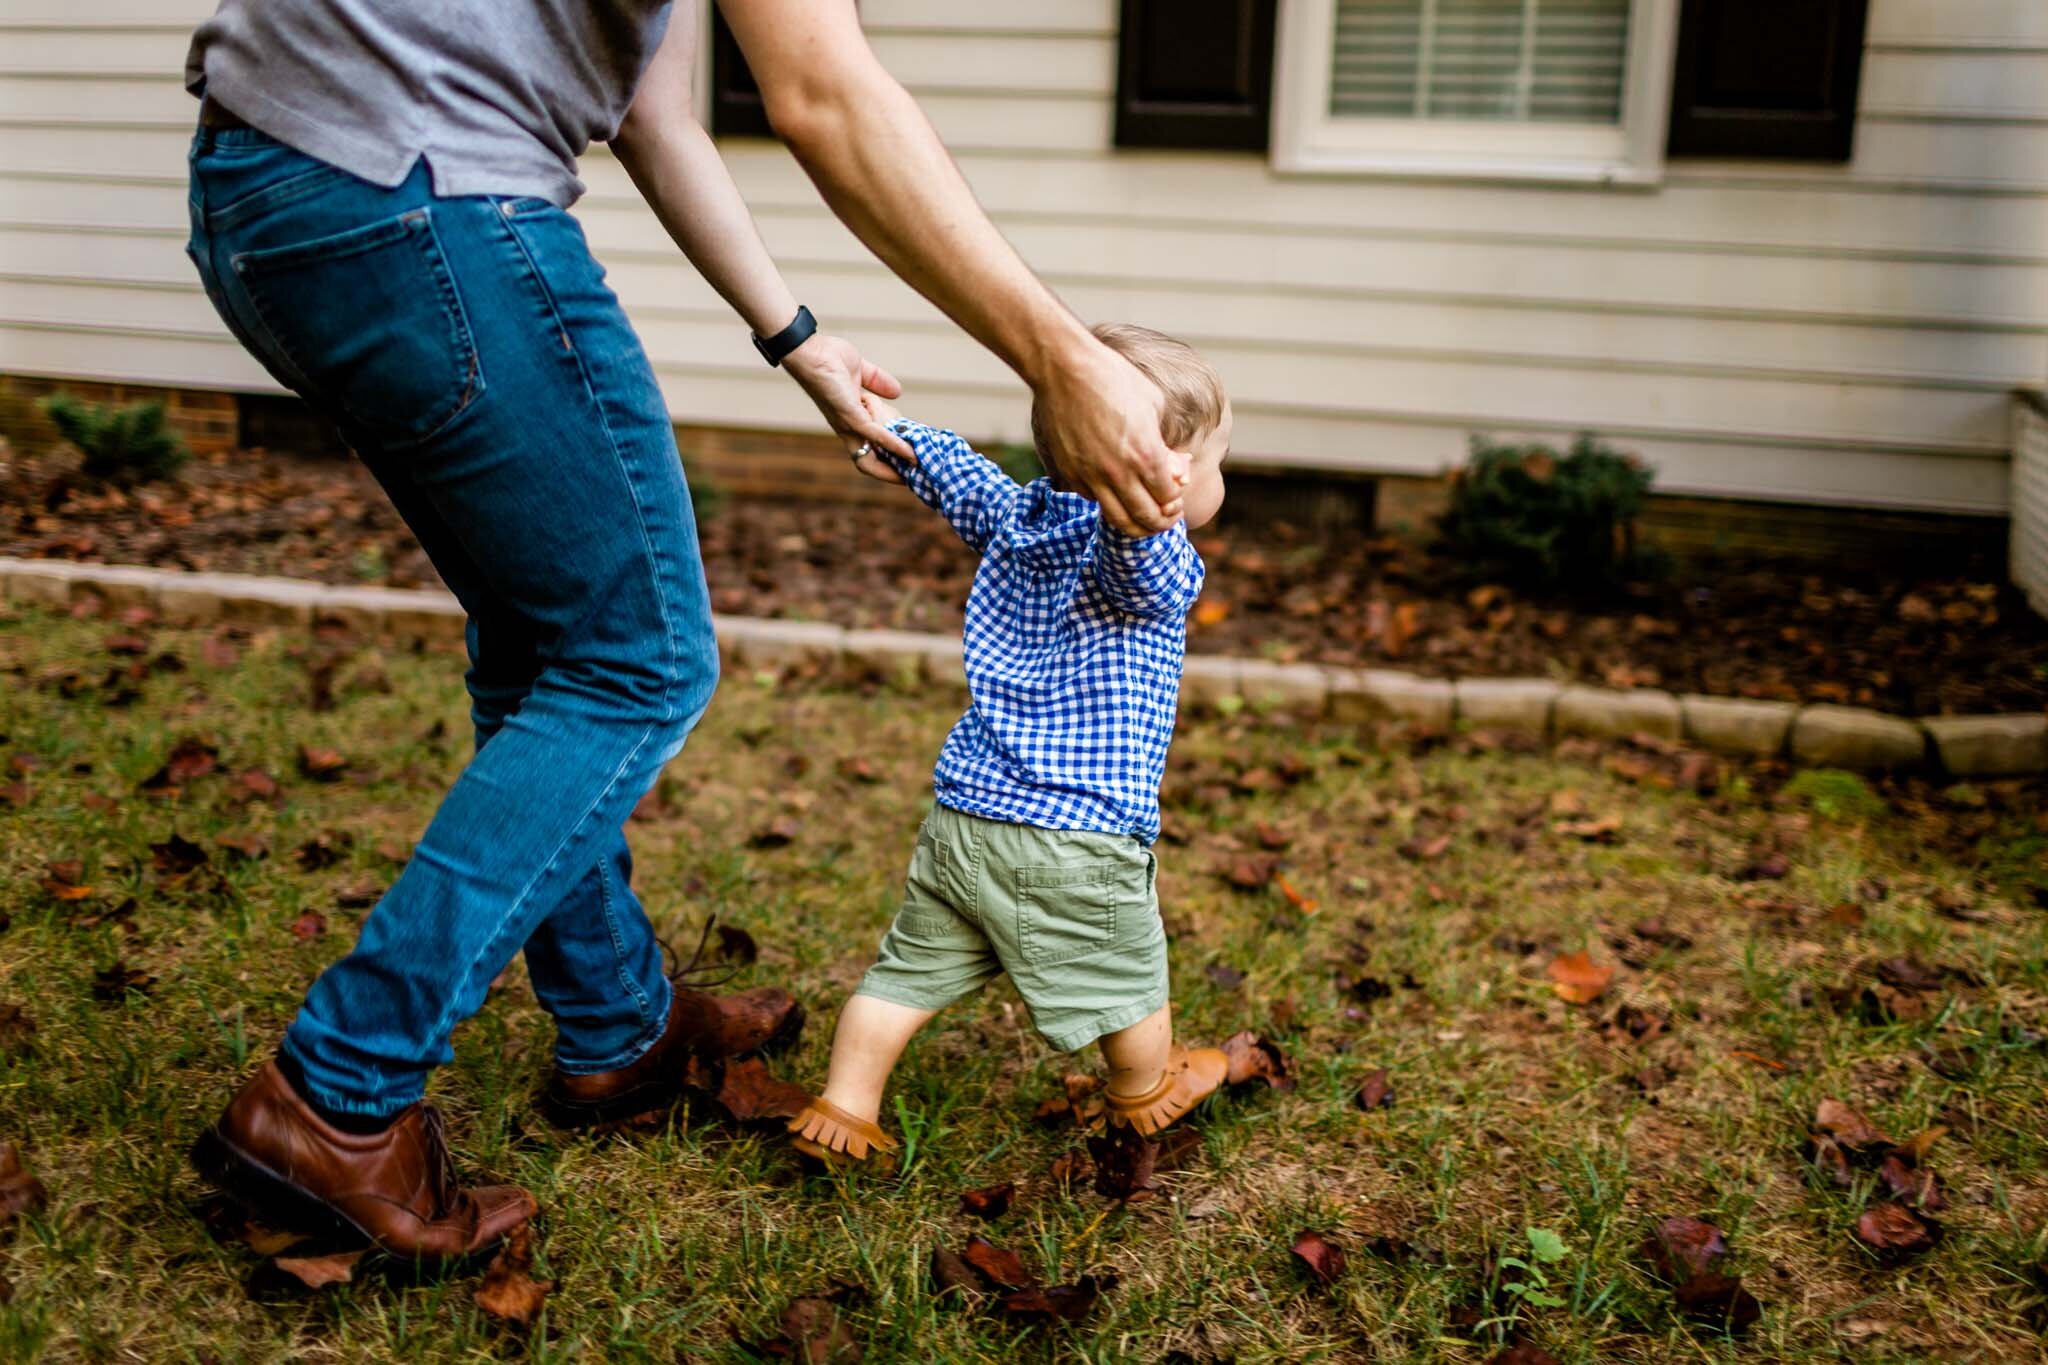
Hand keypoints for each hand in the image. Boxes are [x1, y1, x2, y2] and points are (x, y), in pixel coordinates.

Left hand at [782, 333, 915, 482]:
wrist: (811, 349)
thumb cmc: (828, 358)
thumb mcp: (861, 372)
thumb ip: (879, 382)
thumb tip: (897, 392)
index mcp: (850, 420)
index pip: (869, 450)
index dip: (888, 460)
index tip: (911, 462)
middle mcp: (848, 428)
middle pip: (868, 464)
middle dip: (892, 474)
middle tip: (917, 473)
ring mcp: (849, 425)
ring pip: (873, 458)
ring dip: (897, 463)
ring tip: (919, 463)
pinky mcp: (851, 417)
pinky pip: (876, 436)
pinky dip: (894, 445)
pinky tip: (910, 452)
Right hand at [1032, 343, 1186, 533]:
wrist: (1065, 369)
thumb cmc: (1114, 379)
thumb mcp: (1154, 405)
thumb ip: (1165, 443)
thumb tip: (1175, 468)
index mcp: (1146, 454)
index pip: (1168, 498)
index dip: (1176, 503)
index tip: (1176, 500)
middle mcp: (1119, 472)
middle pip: (1145, 518)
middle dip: (1161, 524)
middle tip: (1166, 519)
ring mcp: (1091, 476)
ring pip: (1117, 520)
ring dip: (1135, 526)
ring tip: (1143, 519)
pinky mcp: (1070, 474)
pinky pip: (1094, 500)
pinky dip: (1108, 503)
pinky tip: (1114, 491)